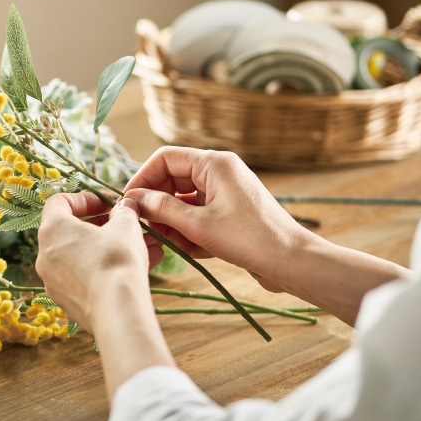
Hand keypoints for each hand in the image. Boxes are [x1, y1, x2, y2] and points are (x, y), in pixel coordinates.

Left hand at [35, 192, 157, 331]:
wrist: (117, 310)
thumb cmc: (117, 259)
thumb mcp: (126, 226)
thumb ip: (124, 211)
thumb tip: (125, 207)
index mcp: (52, 230)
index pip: (59, 202)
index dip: (85, 199)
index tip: (107, 204)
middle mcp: (45, 256)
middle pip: (69, 232)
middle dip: (100, 226)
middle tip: (123, 226)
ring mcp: (53, 282)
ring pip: (80, 257)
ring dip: (106, 250)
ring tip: (140, 249)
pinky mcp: (66, 302)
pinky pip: (83, 279)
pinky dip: (103, 271)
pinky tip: (134, 272)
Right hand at [123, 146, 313, 292]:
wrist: (291, 262)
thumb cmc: (249, 238)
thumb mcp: (198, 224)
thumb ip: (161, 209)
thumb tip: (131, 199)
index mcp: (214, 164)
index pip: (165, 159)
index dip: (142, 179)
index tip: (128, 203)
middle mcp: (218, 173)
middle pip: (171, 180)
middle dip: (155, 204)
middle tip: (141, 227)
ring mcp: (224, 193)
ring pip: (182, 202)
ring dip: (170, 222)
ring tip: (166, 243)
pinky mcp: (227, 214)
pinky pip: (196, 216)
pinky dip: (187, 232)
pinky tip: (187, 250)